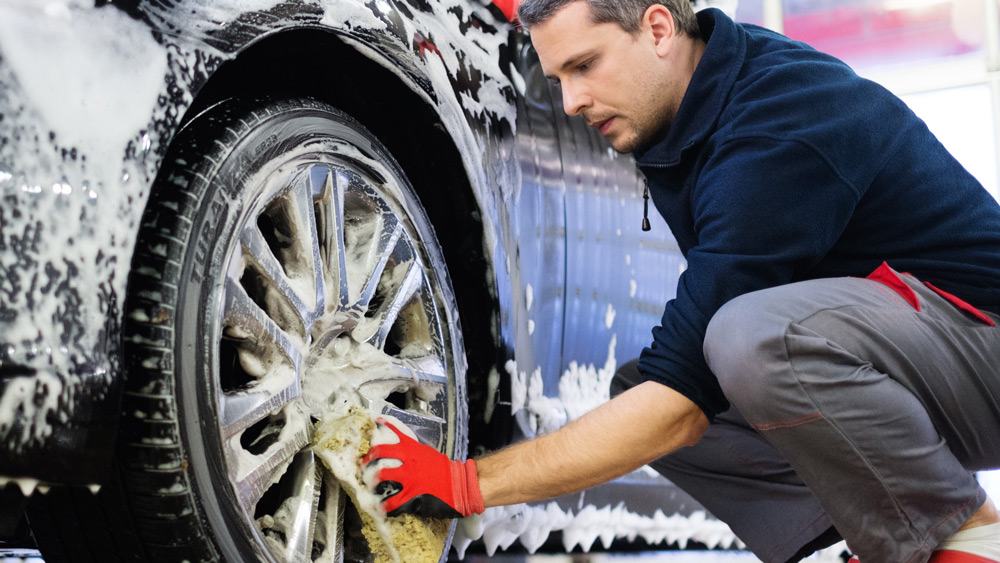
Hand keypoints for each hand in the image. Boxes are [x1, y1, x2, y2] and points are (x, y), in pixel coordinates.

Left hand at [362, 419, 484, 518]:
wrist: (460, 485)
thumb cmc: (445, 471)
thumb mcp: (428, 454)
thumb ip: (412, 451)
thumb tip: (400, 449)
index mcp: (413, 449)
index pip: (394, 433)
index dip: (380, 429)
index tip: (373, 425)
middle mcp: (409, 461)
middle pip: (379, 454)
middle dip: (367, 460)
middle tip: (363, 467)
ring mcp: (409, 478)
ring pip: (381, 475)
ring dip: (372, 482)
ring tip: (371, 487)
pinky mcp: (411, 496)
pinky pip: (391, 502)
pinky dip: (385, 506)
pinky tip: (383, 508)